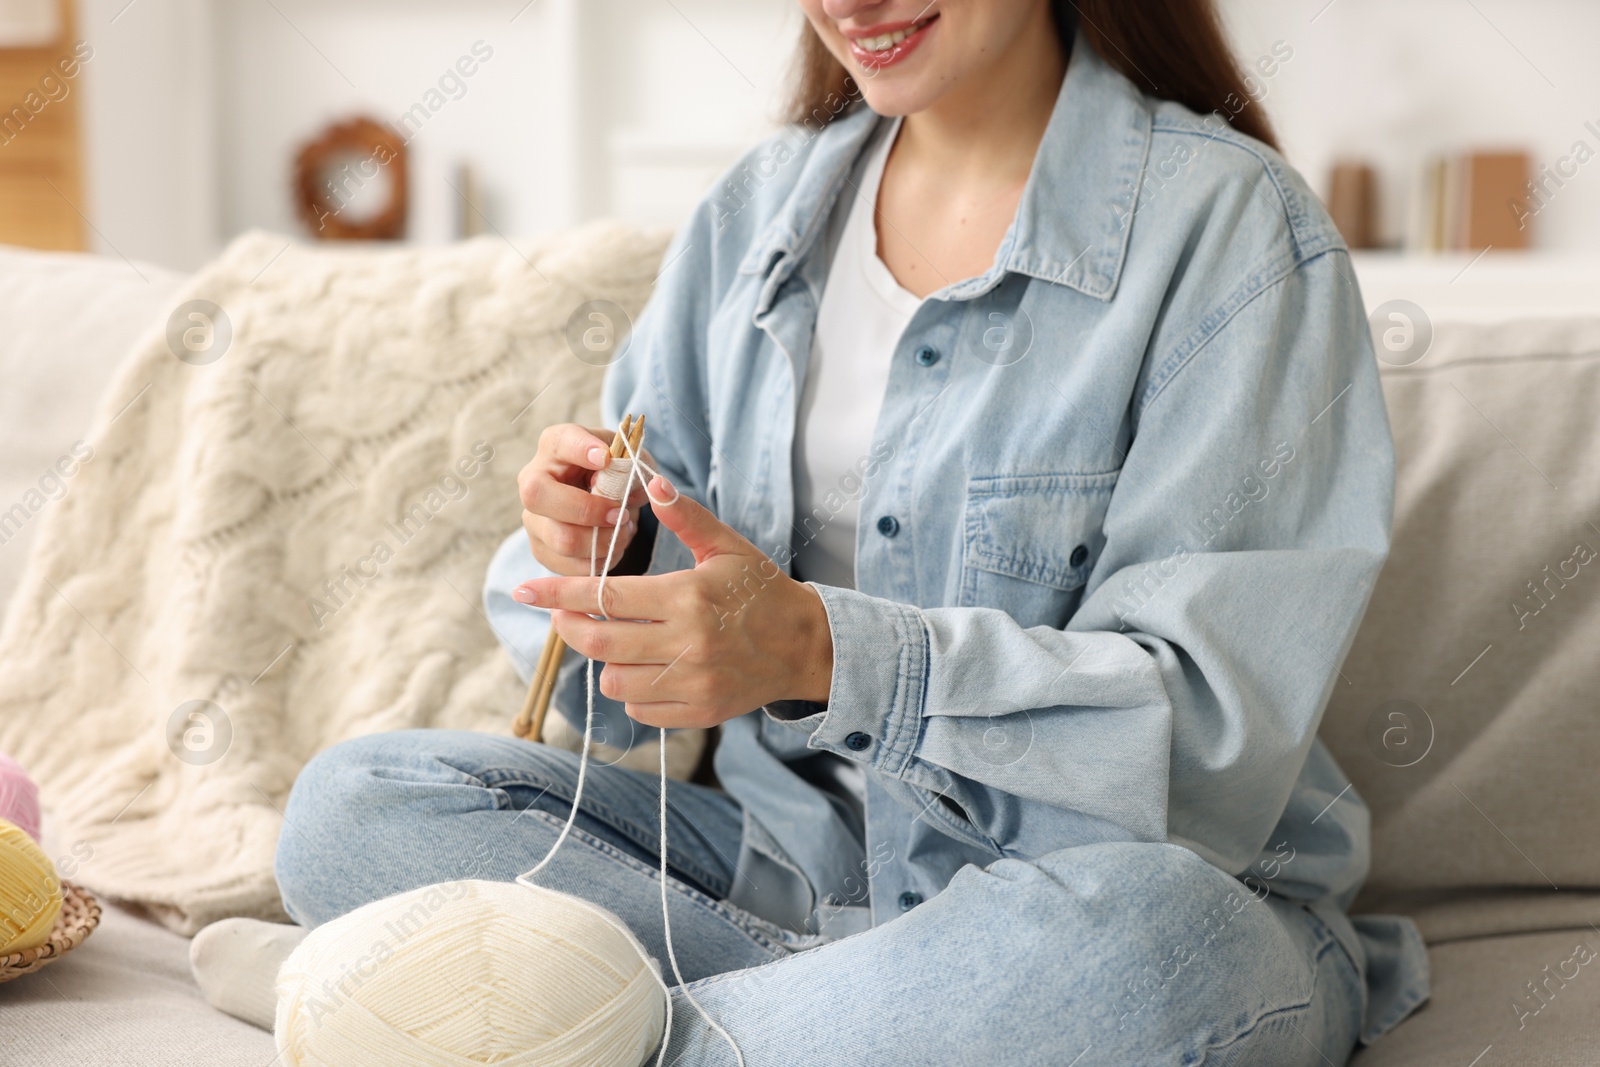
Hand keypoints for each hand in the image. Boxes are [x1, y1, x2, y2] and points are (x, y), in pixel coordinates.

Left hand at [511, 477, 834, 727]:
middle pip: (600, 641)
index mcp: (688, 597)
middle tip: (564, 615)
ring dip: (604, 661)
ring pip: (614, 680)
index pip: (605, 595)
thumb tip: (650, 482)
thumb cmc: (763, 591)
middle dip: (569, 626)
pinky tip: (644, 670)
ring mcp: (693, 682)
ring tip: (617, 642)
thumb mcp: (728, 547)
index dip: (557, 592)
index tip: (525, 590)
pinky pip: (640, 709)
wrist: (807, 647)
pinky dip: (631, 691)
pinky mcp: (699, 712)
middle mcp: (687, 643)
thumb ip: (686, 517)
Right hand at [518, 423, 651, 576]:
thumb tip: (626, 488)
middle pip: (539, 496)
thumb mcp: (628, 460)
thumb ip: (631, 468)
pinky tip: (612, 546)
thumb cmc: (615, 474)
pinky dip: (600, 560)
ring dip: (603, 541)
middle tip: (620, 514)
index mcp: (555, 446)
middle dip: (588, 509)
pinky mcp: (542, 549)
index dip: (580, 449)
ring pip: (562, 539)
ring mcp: (533, 518)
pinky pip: (571, 567)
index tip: (605, 458)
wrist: (606, 501)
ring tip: (623, 532)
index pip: (560, 442)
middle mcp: (533, 480)